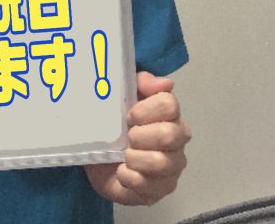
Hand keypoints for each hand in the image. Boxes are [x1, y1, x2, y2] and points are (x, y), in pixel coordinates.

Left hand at [85, 71, 190, 205]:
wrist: (97, 156)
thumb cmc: (114, 122)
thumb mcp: (122, 94)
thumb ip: (142, 83)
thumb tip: (166, 83)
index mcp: (169, 116)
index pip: (170, 105)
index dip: (145, 109)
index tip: (128, 115)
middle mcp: (177, 142)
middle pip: (169, 134)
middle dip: (140, 135)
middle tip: (126, 137)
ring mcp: (171, 169)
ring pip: (161, 163)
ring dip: (134, 158)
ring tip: (123, 155)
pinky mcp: (158, 192)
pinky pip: (148, 187)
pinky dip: (128, 177)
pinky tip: (121, 172)